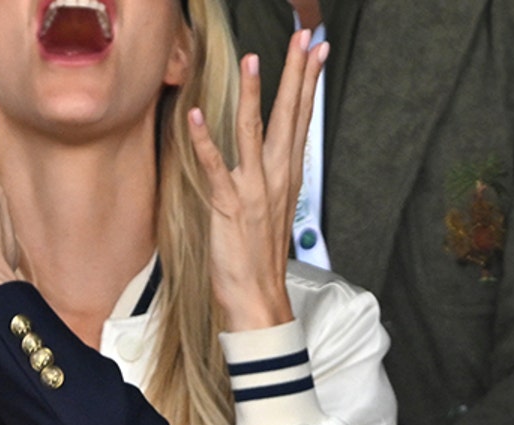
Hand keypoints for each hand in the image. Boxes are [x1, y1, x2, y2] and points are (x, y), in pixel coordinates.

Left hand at [185, 37, 325, 330]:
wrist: (259, 299)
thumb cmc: (259, 257)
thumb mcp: (270, 209)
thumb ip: (269, 178)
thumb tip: (268, 156)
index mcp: (288, 176)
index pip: (302, 119)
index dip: (309, 82)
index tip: (317, 50)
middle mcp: (277, 178)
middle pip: (289, 116)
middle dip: (296, 73)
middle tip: (303, 36)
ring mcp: (254, 191)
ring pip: (255, 133)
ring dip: (253, 94)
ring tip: (254, 59)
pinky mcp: (230, 207)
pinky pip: (216, 168)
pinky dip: (205, 141)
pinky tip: (196, 115)